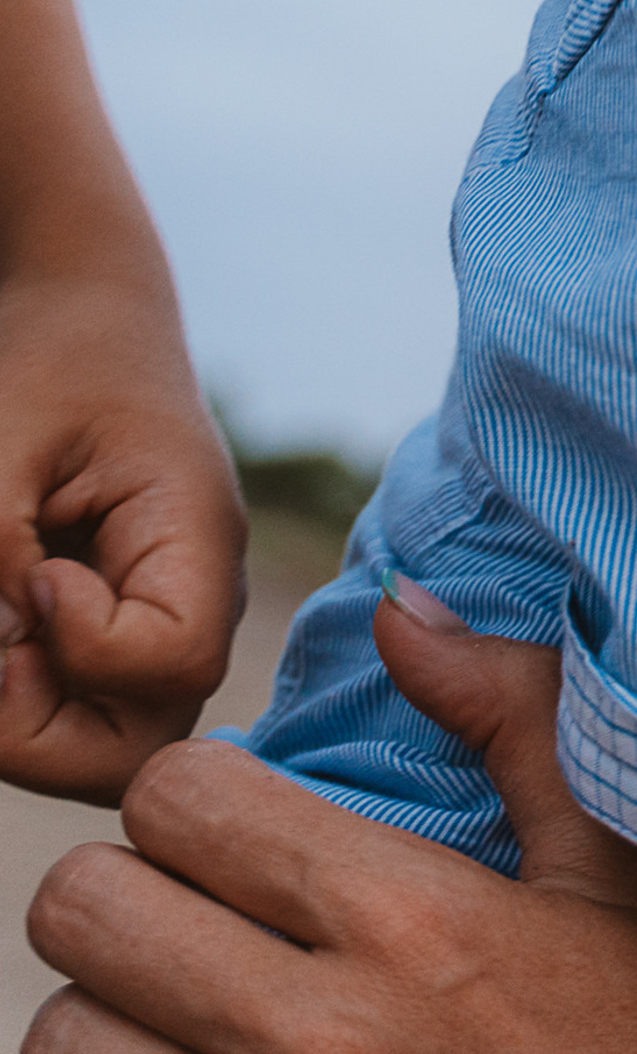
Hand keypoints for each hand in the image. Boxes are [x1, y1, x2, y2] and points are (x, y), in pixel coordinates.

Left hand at [0, 272, 244, 801]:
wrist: (85, 313)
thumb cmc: (49, 361)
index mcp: (197, 534)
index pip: (175, 662)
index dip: (83, 653)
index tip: (33, 580)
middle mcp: (200, 591)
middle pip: (147, 736)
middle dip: (39, 734)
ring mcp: (166, 613)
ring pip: (110, 740)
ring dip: (23, 720)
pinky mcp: (125, 621)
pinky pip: (83, 707)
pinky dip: (21, 696)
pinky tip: (2, 627)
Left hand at [21, 587, 636, 1053]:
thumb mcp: (614, 865)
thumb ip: (511, 714)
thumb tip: (404, 607)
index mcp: (406, 918)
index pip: (179, 800)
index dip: (195, 781)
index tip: (244, 800)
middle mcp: (317, 1040)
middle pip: (85, 912)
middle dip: (131, 877)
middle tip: (201, 886)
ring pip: (66, 1044)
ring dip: (119, 1003)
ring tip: (200, 988)